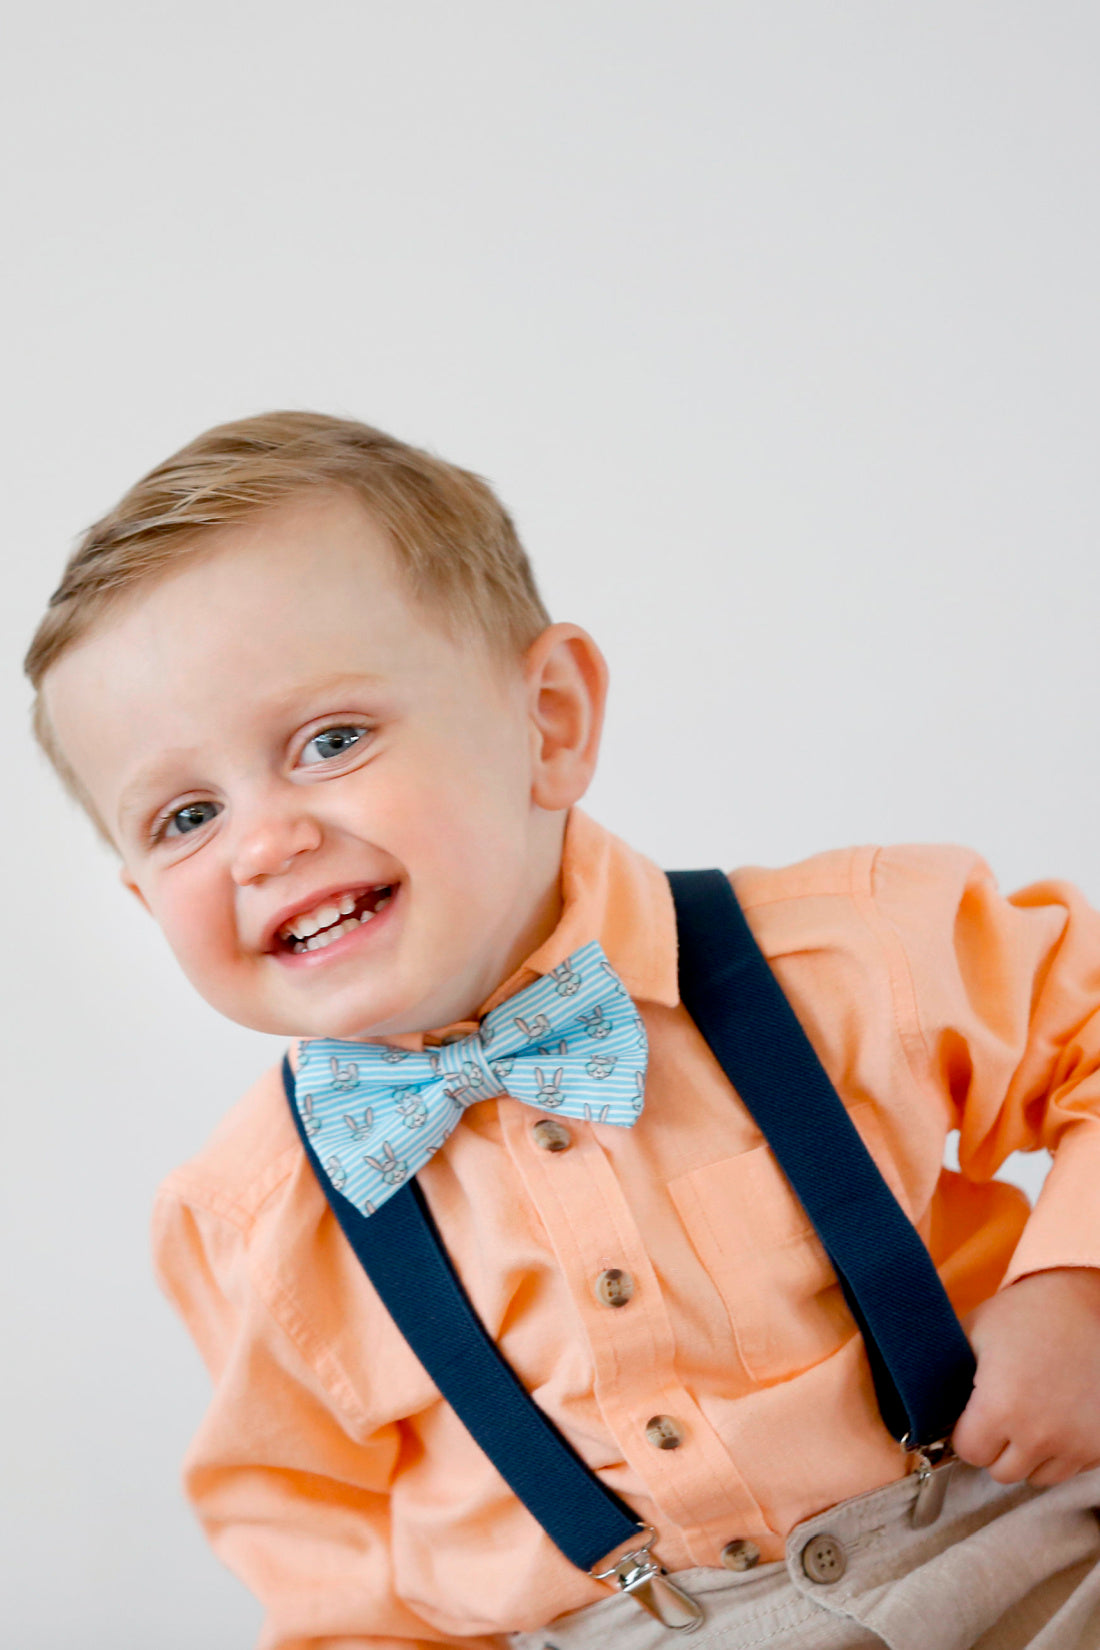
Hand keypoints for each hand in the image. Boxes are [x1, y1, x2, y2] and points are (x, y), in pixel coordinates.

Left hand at [951, 1267, 1099, 1486]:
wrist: (1080, 1302)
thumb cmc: (1023, 1314)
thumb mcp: (972, 1332)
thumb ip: (943, 1371)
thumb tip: (920, 1399)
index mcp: (999, 1409)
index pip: (969, 1452)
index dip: (965, 1433)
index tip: (970, 1415)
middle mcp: (1038, 1435)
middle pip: (1002, 1471)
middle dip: (994, 1446)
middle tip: (998, 1414)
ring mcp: (1075, 1444)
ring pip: (1037, 1475)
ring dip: (1027, 1454)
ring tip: (1026, 1416)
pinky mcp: (1099, 1445)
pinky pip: (1069, 1468)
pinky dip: (1058, 1452)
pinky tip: (1054, 1418)